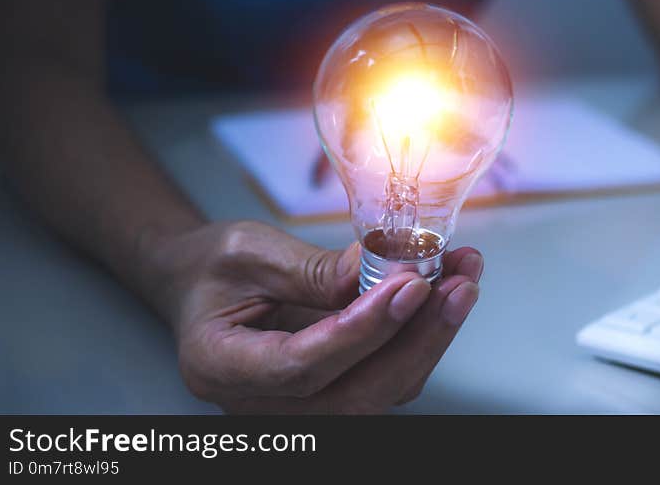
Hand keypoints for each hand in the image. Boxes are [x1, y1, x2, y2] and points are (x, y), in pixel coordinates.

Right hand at [151, 220, 482, 412]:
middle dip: (417, 339)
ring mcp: (301, 406)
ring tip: (462, 277)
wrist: (197, 284)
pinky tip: (444, 290)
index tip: (409, 286)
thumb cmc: (211, 268)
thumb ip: (312, 271)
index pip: (301, 366)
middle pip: (356, 395)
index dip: (362, 331)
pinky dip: (420, 334)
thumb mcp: (249, 252)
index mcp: (222, 367)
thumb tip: (383, 270)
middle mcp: (263, 403)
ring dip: (430, 334)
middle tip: (457, 285)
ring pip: (382, 389)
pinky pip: (386, 374)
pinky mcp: (333, 389)